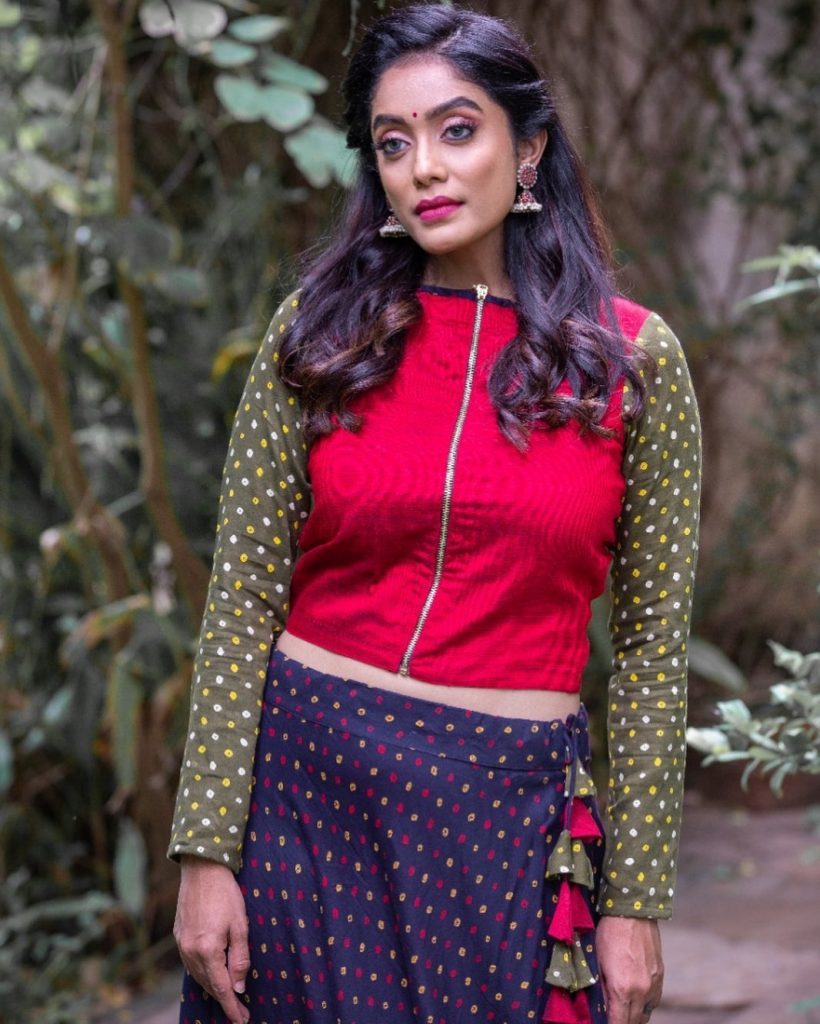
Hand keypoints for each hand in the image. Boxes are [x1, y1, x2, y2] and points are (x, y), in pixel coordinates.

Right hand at [174, 856, 250, 1023]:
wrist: (202, 869)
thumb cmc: (226, 894)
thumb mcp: (240, 926)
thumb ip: (240, 958)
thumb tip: (239, 987)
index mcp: (207, 950)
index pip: (221, 988)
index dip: (232, 1007)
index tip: (242, 1020)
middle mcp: (190, 952)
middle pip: (208, 984)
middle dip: (224, 999)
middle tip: (240, 1010)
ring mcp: (181, 945)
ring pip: (198, 976)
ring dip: (213, 986)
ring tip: (228, 994)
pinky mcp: (178, 936)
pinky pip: (190, 963)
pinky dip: (202, 972)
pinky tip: (212, 972)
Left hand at [596, 915, 662, 1023]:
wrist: (633, 912)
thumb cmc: (610, 933)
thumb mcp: (598, 962)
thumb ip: (601, 990)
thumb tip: (600, 1008)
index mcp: (623, 989)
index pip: (618, 1023)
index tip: (604, 1022)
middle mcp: (641, 991)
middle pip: (633, 1023)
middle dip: (622, 1023)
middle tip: (611, 1018)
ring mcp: (653, 985)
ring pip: (645, 1015)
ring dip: (633, 1018)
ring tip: (621, 1013)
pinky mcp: (660, 977)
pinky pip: (653, 1002)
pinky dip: (644, 1006)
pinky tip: (634, 1001)